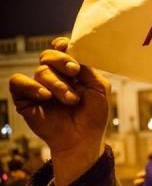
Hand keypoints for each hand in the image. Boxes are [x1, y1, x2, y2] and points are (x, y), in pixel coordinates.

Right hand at [9, 37, 109, 185]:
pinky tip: (46, 96)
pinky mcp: (25, 99)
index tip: (69, 48)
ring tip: (71, 99)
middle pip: (49, 55)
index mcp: (70, 71)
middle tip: (74, 72)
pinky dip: (32, 86)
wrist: (83, 139)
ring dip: (58, 84)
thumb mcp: (99, 87)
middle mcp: (54, 77)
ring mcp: (38, 87)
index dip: (63, 45)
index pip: (61, 49)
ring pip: (41, 71)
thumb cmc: (93, 115)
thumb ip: (88, 68)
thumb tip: (74, 51)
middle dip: (62, 61)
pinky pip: (18, 82)